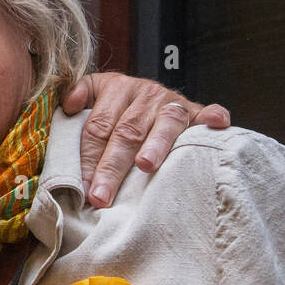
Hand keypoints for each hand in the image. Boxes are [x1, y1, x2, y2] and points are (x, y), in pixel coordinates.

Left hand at [60, 73, 230, 207]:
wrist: (153, 93)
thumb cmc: (119, 104)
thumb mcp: (95, 92)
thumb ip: (79, 95)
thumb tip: (68, 105)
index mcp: (117, 88)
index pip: (98, 127)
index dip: (89, 157)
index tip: (83, 187)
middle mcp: (146, 93)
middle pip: (126, 132)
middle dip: (112, 166)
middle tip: (101, 195)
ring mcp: (173, 102)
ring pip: (164, 124)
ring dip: (156, 145)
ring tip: (145, 165)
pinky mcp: (197, 112)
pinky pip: (207, 112)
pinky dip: (213, 116)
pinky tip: (216, 124)